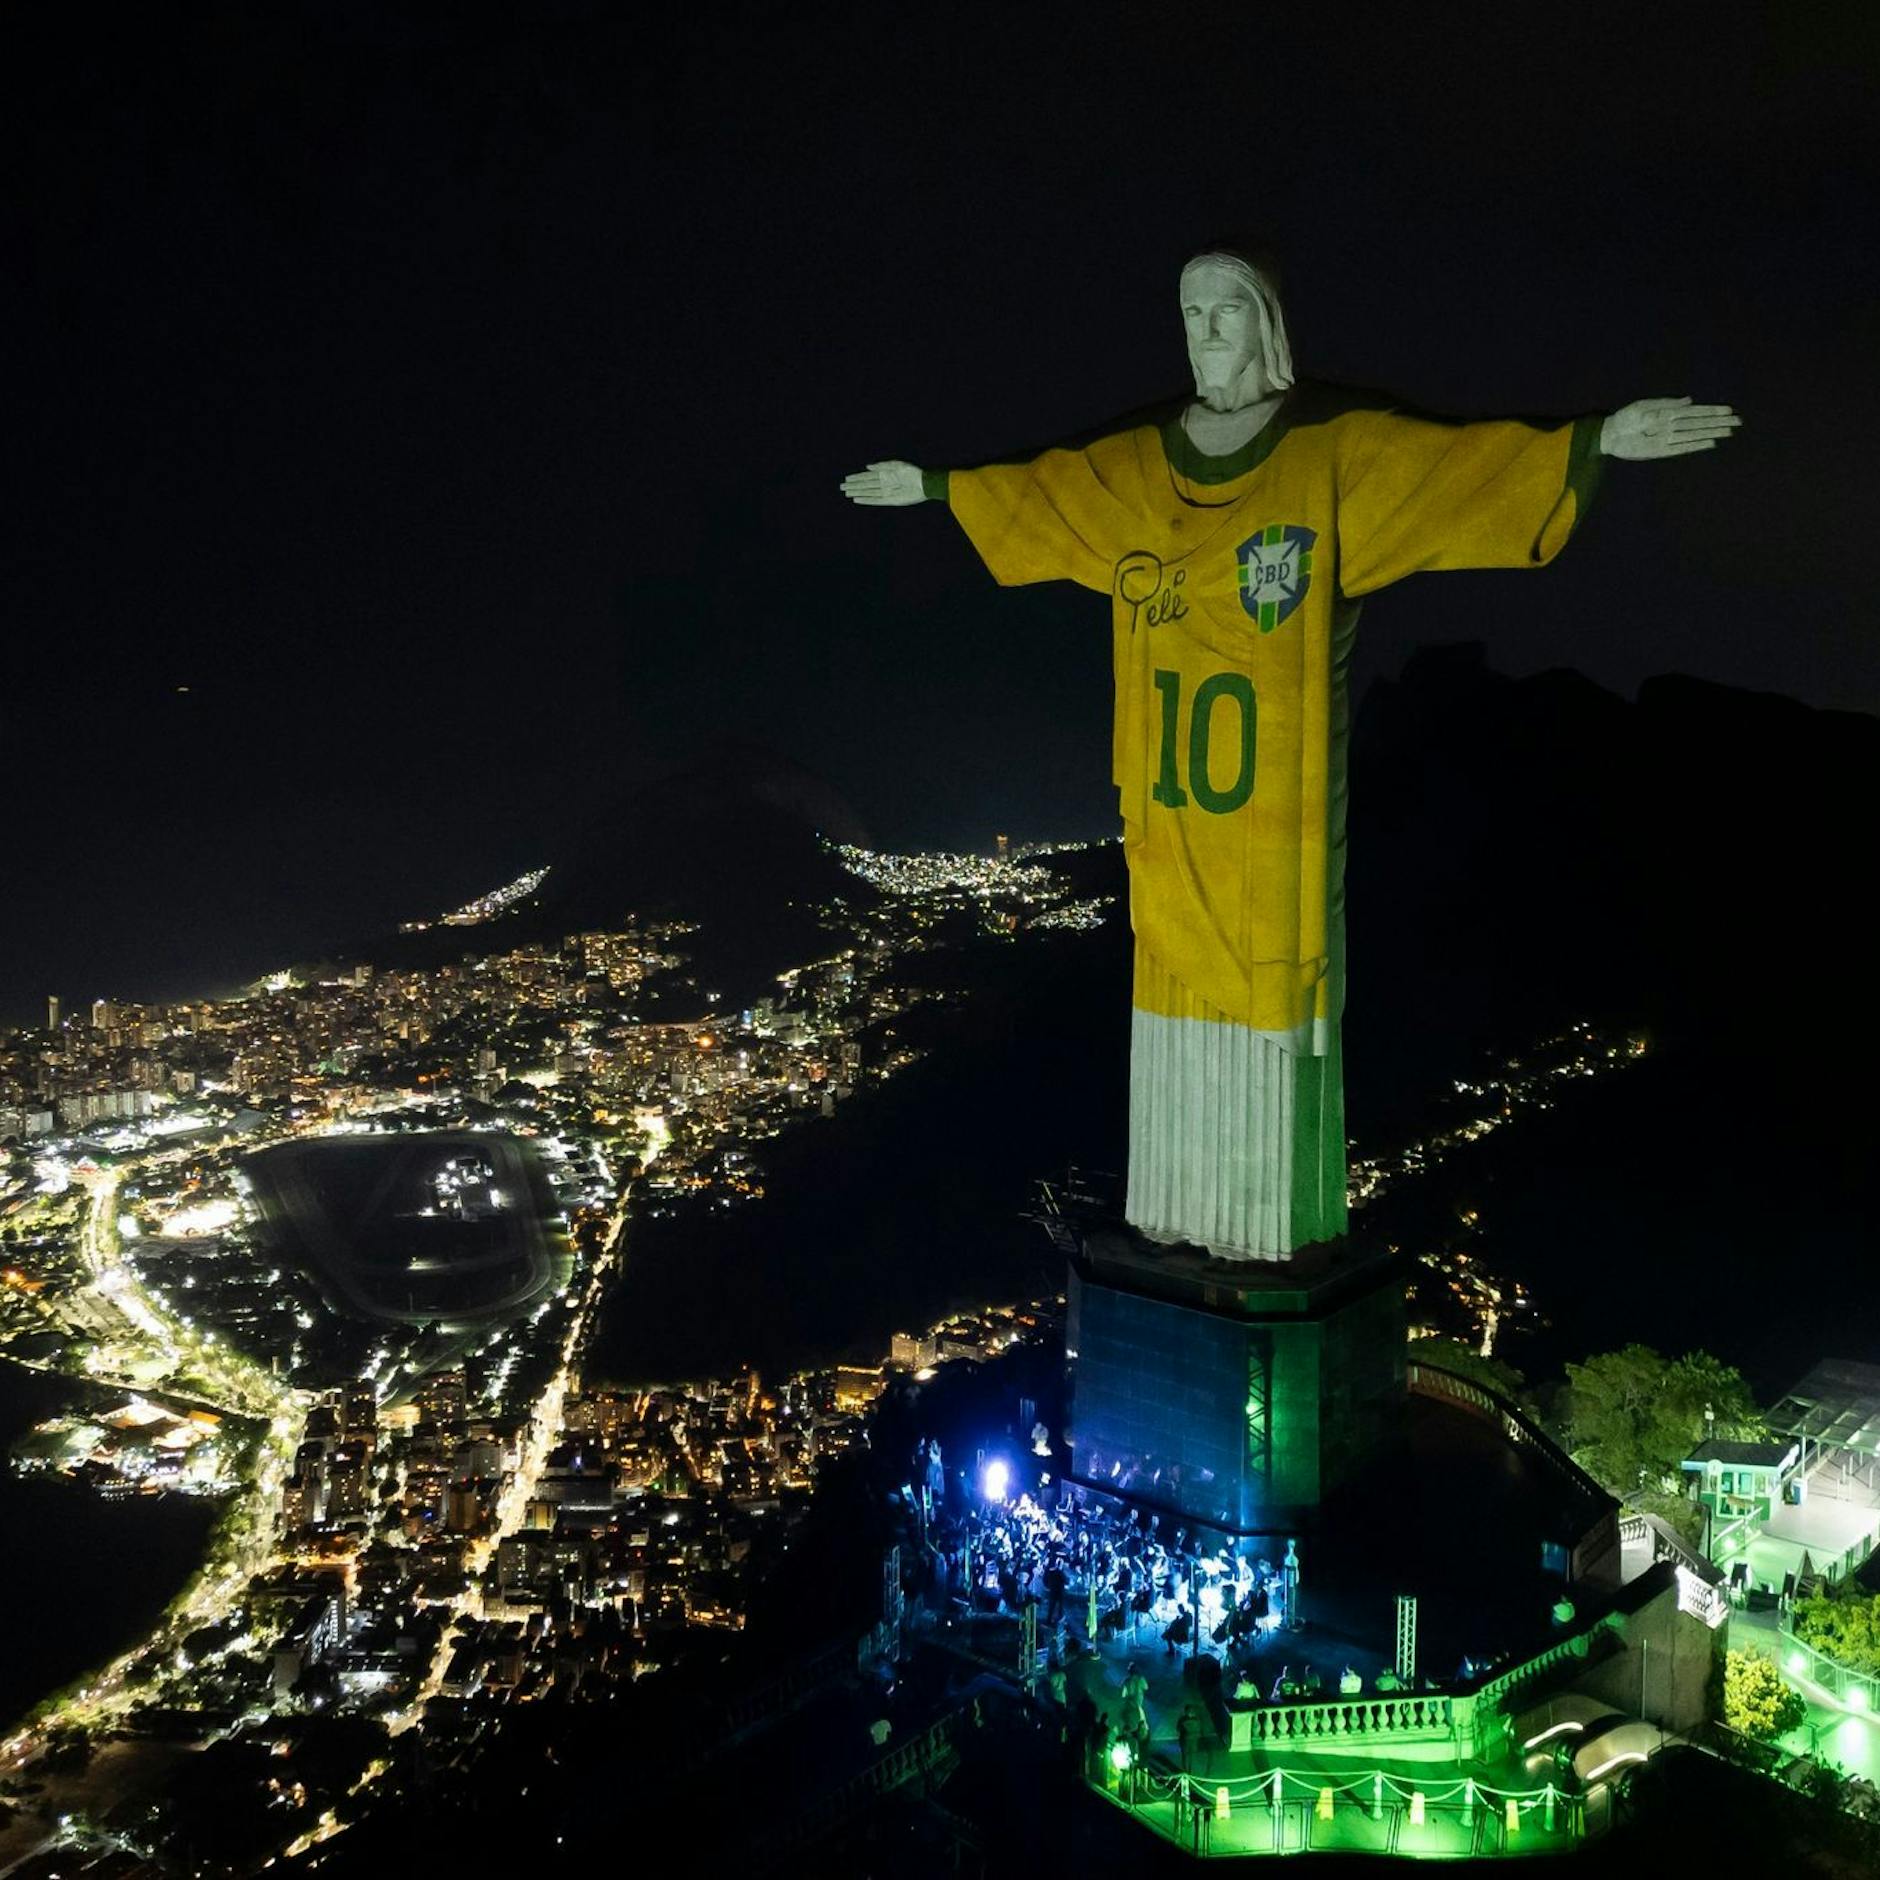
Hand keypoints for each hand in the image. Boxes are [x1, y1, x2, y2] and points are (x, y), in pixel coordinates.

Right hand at [840, 460, 926, 504]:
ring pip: (868, 492)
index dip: (857, 477)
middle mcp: (883, 483)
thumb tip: (867, 467)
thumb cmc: (911, 472)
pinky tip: (858, 500)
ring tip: (847, 493)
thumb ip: (881, 466)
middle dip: (853, 486)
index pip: (867, 476)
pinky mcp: (890, 500)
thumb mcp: (896, 465)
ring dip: (857, 492)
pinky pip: (875, 501)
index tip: (846, 478)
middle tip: (842, 487)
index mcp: (884, 474)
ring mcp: (886, 492)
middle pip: (865, 485)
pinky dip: (866, 500)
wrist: (923, 484)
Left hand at [1599, 397, 1740, 459]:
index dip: (1712, 411)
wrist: (1609, 434)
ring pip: (1694, 435)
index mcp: (1668, 412)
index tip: (1729, 410)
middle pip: (1699, 424)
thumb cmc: (1626, 417)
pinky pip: (1681, 449)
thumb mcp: (1644, 406)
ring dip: (1711, 433)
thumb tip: (1689, 401)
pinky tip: (1710, 443)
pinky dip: (1695, 446)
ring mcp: (1667, 439)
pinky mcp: (1660, 451)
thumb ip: (1666, 404)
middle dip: (1718, 422)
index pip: (1695, 411)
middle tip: (1738, 421)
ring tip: (1729, 432)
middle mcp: (1671, 425)